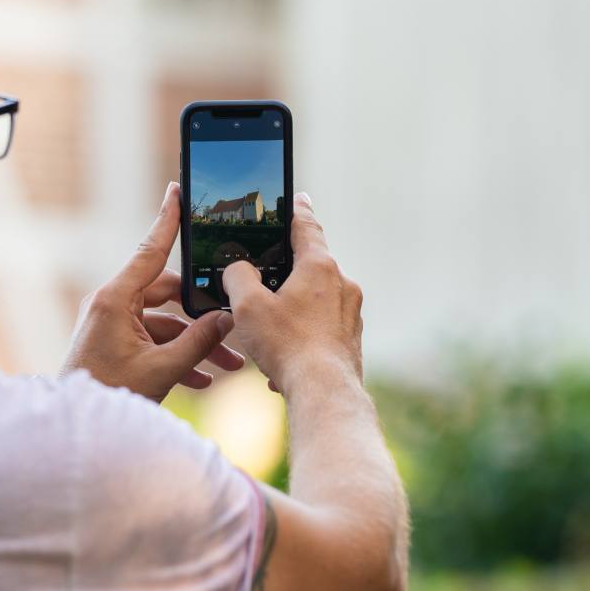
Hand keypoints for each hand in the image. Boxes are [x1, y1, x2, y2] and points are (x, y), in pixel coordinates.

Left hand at [61, 182, 245, 402]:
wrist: (77, 433)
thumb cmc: (110, 396)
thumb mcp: (162, 370)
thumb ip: (198, 342)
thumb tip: (227, 320)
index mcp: (115, 300)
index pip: (151, 251)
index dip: (168, 220)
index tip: (178, 190)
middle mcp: (111, 306)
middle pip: (168, 293)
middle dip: (203, 313)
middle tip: (234, 324)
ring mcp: (112, 326)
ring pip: (165, 322)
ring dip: (196, 341)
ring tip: (229, 363)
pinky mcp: (115, 346)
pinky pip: (153, 341)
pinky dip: (178, 355)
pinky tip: (205, 378)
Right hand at [222, 193, 363, 393]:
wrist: (324, 392)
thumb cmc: (287, 346)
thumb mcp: (247, 306)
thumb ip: (238, 277)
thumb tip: (238, 269)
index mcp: (319, 266)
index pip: (307, 226)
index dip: (298, 210)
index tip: (300, 198)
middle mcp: (342, 285)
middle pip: (311, 267)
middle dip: (287, 276)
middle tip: (265, 286)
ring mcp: (351, 313)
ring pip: (315, 302)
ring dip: (292, 313)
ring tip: (270, 338)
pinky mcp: (351, 339)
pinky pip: (322, 329)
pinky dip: (303, 338)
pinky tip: (285, 360)